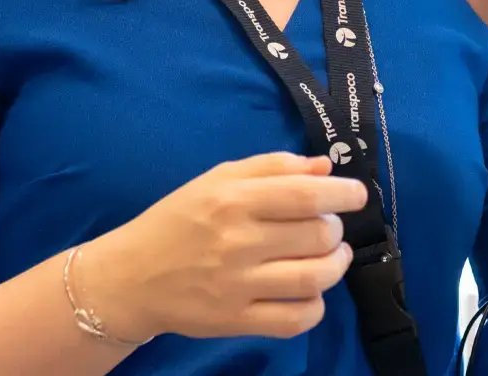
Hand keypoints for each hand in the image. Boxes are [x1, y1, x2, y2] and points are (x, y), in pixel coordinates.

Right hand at [79, 152, 368, 341]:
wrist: (130, 276)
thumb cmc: (179, 219)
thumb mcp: (218, 179)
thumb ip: (272, 167)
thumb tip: (324, 166)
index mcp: (233, 199)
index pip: (304, 194)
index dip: (341, 193)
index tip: (357, 194)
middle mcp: (238, 241)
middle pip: (315, 234)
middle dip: (335, 228)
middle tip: (329, 226)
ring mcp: (238, 285)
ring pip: (312, 277)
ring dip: (335, 265)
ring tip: (333, 255)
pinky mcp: (236, 321)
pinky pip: (294, 319)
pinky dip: (315, 306)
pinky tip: (312, 291)